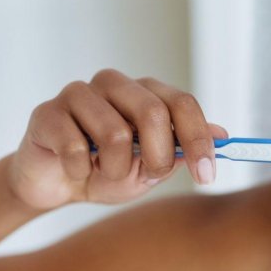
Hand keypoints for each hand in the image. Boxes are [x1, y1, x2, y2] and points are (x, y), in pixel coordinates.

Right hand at [8, 69, 227, 210]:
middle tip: (147, 177)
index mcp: (144, 93)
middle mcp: (114, 84)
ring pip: (115, 133)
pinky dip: (81, 171)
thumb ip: (181, 150)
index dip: (198, 140)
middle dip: (157, 157)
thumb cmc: (105, 172)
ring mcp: (78, 94)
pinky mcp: (47, 112)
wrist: (55, 185)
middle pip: (152, 112)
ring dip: (114, 169)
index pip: (182, 103)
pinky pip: (76, 147)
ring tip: (102, 173)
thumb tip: (223, 135)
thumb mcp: (150, 169)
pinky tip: (75, 170)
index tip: (206, 176)